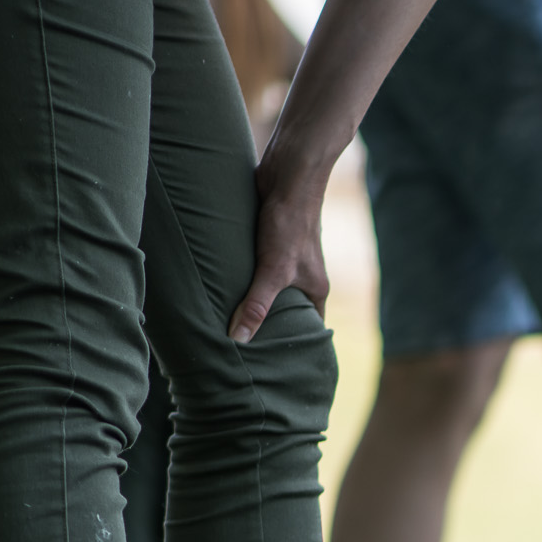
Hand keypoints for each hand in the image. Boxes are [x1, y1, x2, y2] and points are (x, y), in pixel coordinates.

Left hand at [228, 149, 331, 342]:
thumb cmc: (289, 223)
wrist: (288, 176)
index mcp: (316, 290)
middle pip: (290, 312)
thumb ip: (257, 304)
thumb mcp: (273, 269)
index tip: (280, 364)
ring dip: (255, 303)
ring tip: (231, 321)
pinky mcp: (270, 244)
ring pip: (272, 291)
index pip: (312, 329)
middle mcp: (304, 278)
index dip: (299, 346)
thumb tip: (238, 338)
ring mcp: (287, 261)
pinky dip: (246, 281)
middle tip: (247, 349)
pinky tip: (225, 285)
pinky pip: (258, 271)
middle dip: (272, 328)